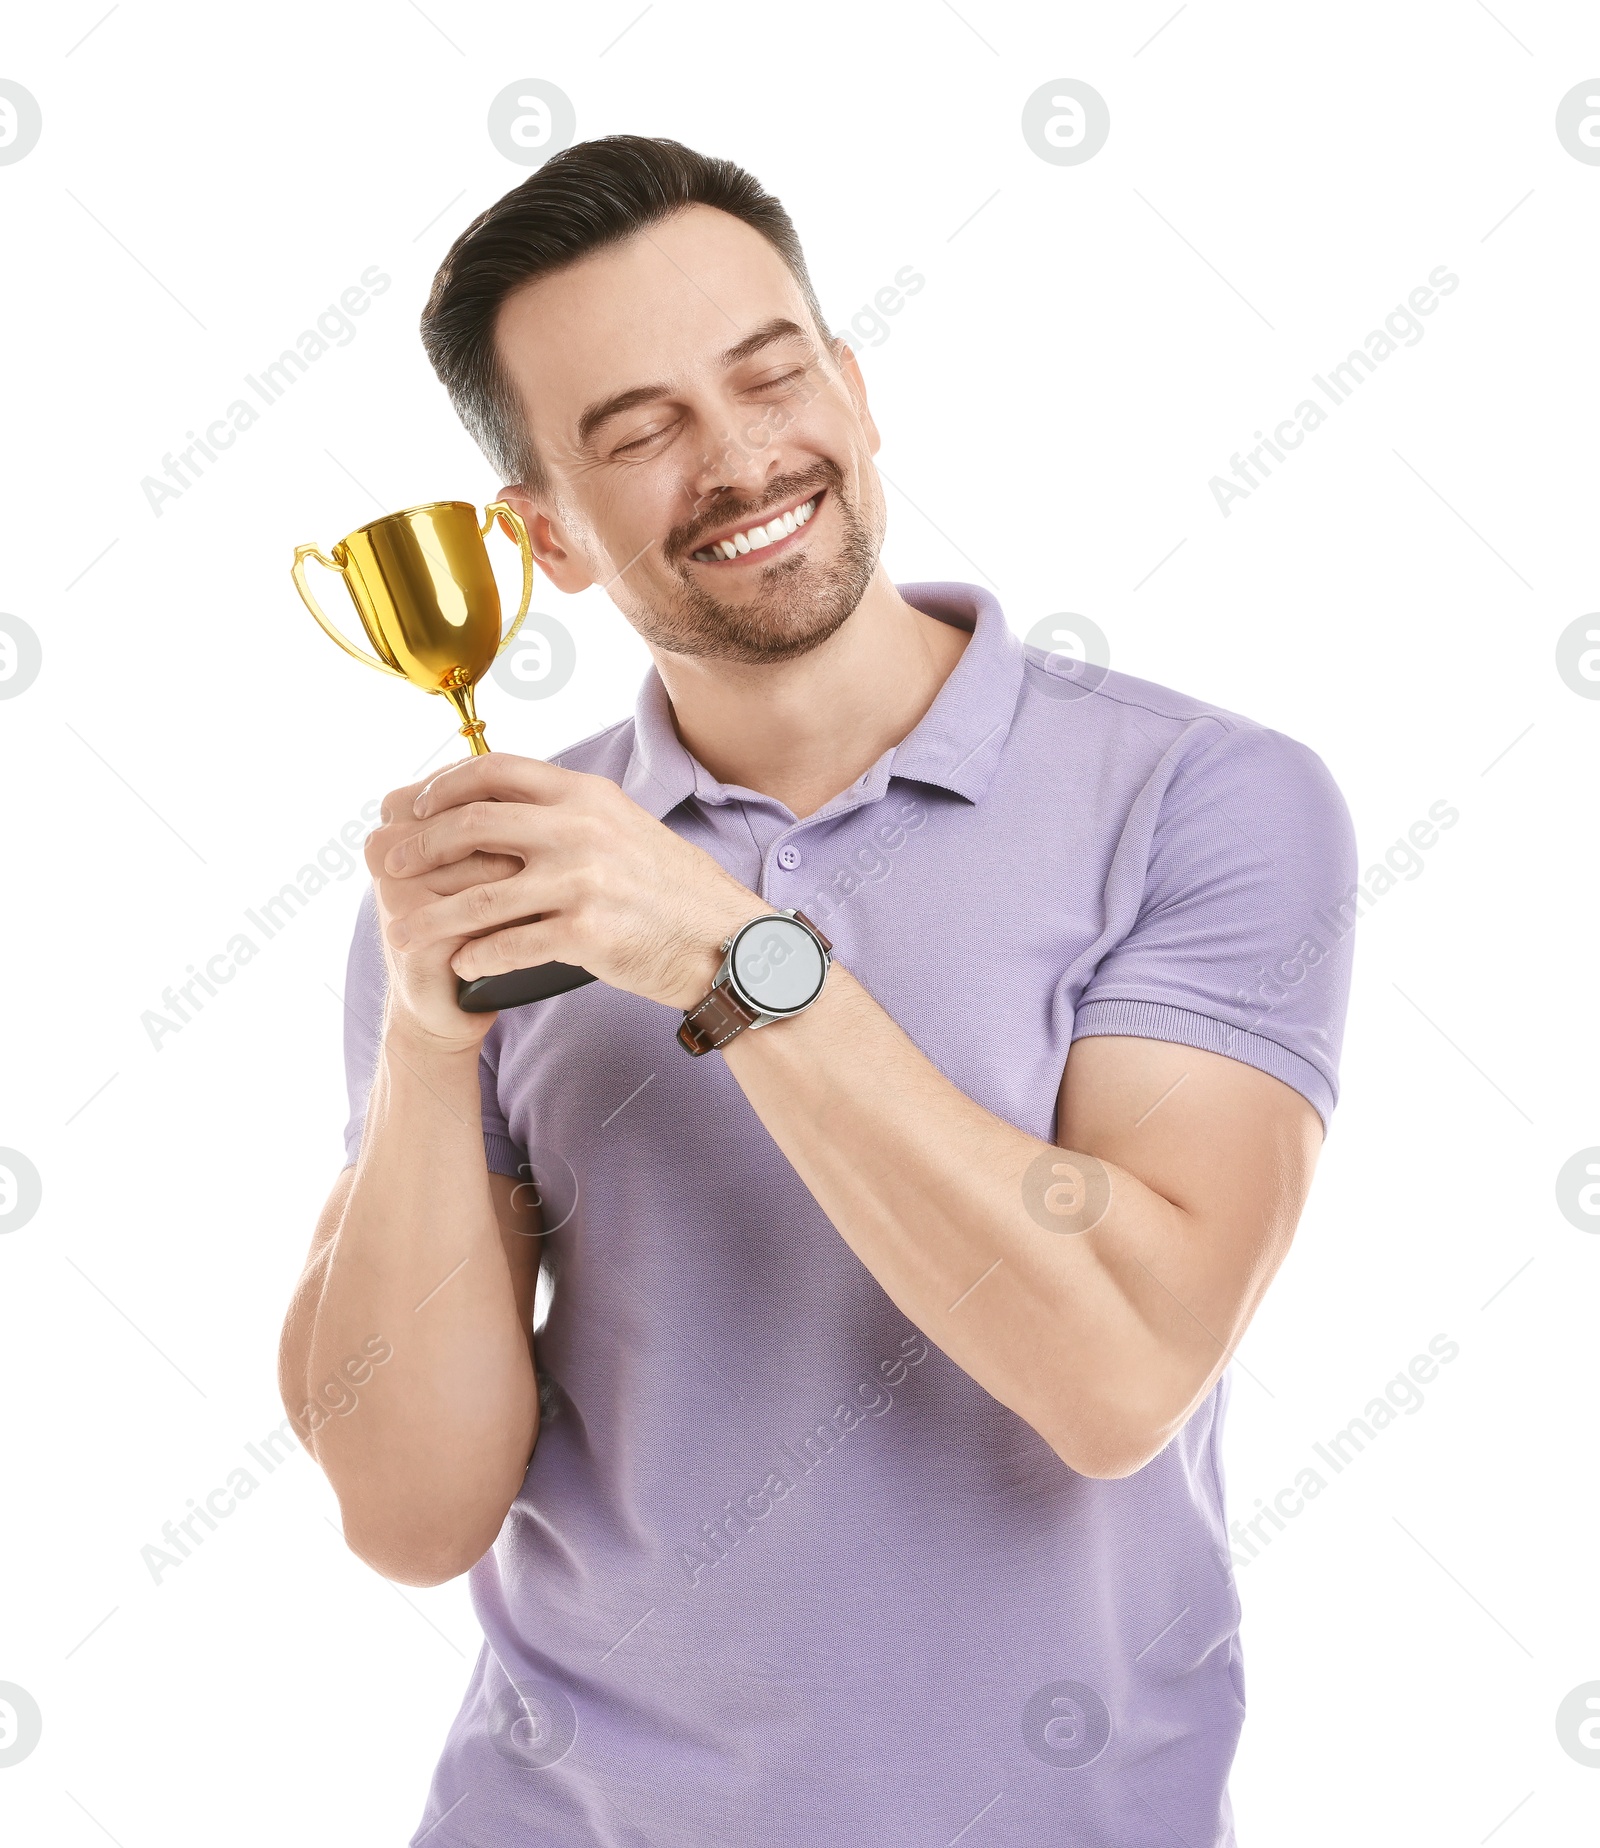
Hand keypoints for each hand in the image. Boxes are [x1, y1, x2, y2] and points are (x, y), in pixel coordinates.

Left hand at [377, 752, 763, 1015]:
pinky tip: (463, 965)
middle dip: (419, 846)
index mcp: (586, 795)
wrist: (726, 943)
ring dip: (431, 917)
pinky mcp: (586, 933)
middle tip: (392, 864)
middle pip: (470, 825)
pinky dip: (478, 957)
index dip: (442, 785)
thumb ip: (571, 813)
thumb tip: (509, 805)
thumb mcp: (625, 828)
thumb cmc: (673, 891)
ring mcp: (582, 881)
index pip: (494, 770)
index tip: (415, 805)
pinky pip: (508, 945)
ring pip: (478, 897)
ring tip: (402, 933)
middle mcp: (580, 829)